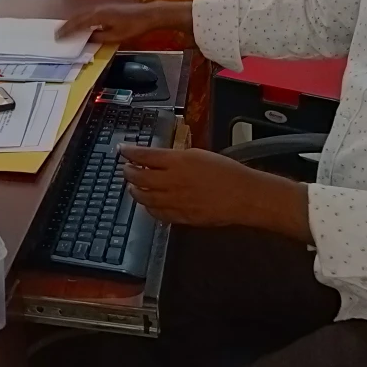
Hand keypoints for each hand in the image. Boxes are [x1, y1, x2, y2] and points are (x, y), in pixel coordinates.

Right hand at [56, 0, 191, 43]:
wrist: (148, 14)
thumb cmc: (133, 26)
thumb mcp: (116, 36)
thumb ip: (99, 38)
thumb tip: (86, 39)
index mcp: (98, 16)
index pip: (78, 24)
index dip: (67, 31)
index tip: (57, 37)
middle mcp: (97, 9)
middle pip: (77, 17)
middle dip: (66, 25)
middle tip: (56, 34)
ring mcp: (101, 7)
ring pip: (82, 14)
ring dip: (72, 22)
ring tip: (64, 29)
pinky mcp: (105, 8)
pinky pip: (88, 13)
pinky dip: (80, 19)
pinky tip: (80, 25)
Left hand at [120, 147, 310, 238]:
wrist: (244, 195)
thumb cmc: (225, 171)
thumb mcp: (197, 155)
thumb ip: (174, 158)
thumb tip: (155, 159)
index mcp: (177, 161)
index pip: (143, 155)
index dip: (129, 152)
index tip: (122, 149)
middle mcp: (172, 181)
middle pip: (139, 177)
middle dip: (128, 171)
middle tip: (126, 168)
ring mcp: (175, 201)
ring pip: (144, 197)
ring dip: (135, 190)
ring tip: (132, 185)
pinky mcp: (181, 217)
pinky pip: (157, 213)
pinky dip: (149, 207)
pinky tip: (148, 204)